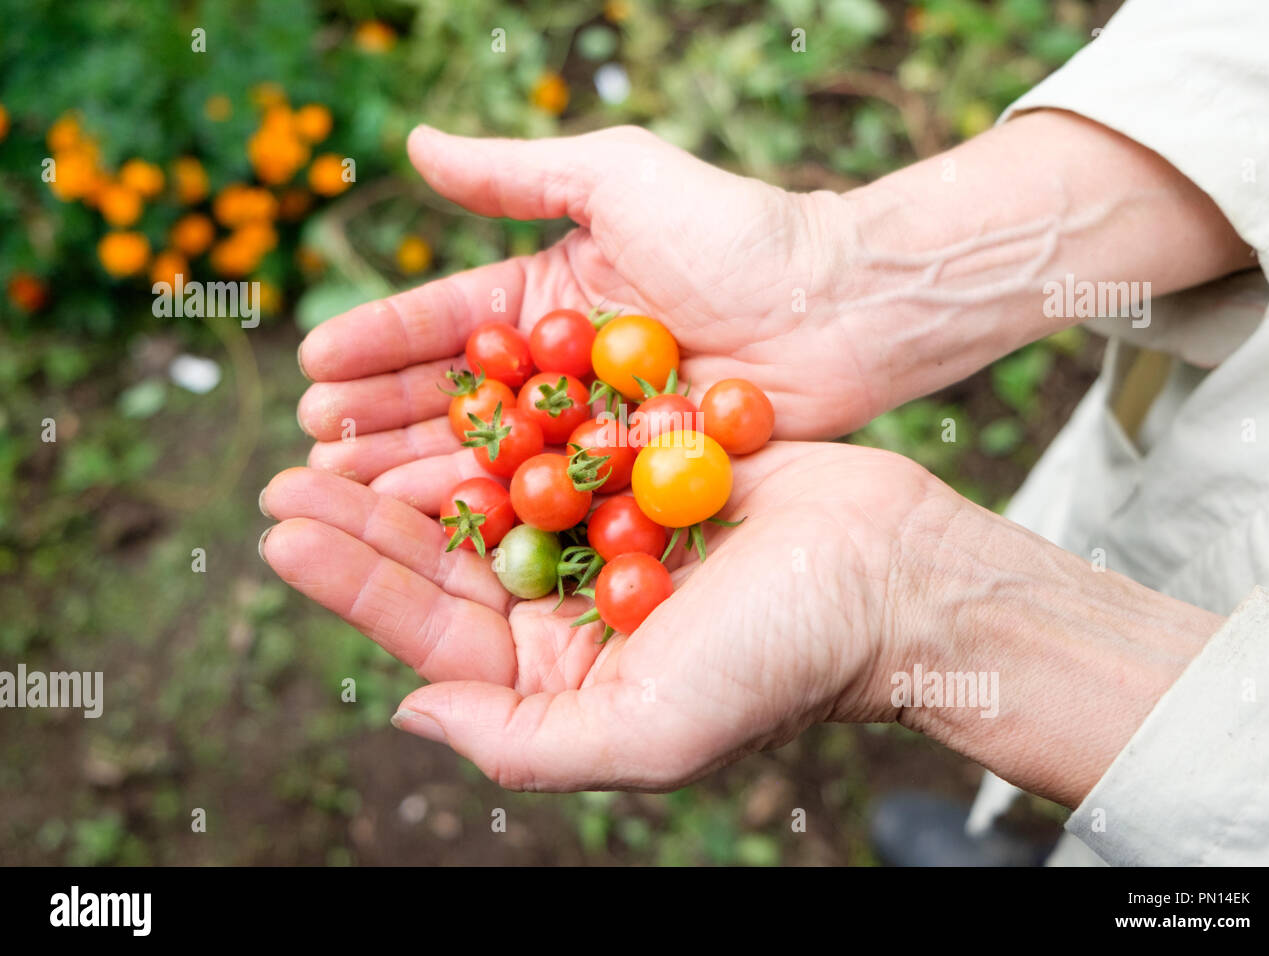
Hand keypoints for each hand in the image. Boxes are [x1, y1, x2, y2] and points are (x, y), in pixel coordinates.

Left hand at [259, 441, 945, 789]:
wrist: (891, 573)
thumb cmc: (782, 661)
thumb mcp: (650, 733)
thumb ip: (522, 742)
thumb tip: (407, 711)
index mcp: (563, 679)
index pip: (436, 636)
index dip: (356, 585)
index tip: (281, 533)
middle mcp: (573, 613)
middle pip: (447, 562)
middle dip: (363, 521)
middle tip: (284, 474)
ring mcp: (604, 539)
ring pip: (486, 496)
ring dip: (413, 462)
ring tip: (335, 424)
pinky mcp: (638, 475)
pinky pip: (549, 442)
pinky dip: (495, 416)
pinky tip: (440, 385)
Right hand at [295, 124, 878, 487]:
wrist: (840, 306)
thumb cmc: (735, 231)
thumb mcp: (618, 179)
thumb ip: (517, 175)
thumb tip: (415, 145)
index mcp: (546, 295)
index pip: (444, 321)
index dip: (377, 343)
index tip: (311, 364)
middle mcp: (558, 368)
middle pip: (453, 399)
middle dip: (379, 421)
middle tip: (312, 449)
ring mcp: (592, 427)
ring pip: (491, 456)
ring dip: (419, 474)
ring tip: (349, 494)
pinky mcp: (630, 477)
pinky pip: (553, 498)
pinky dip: (499, 514)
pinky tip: (441, 531)